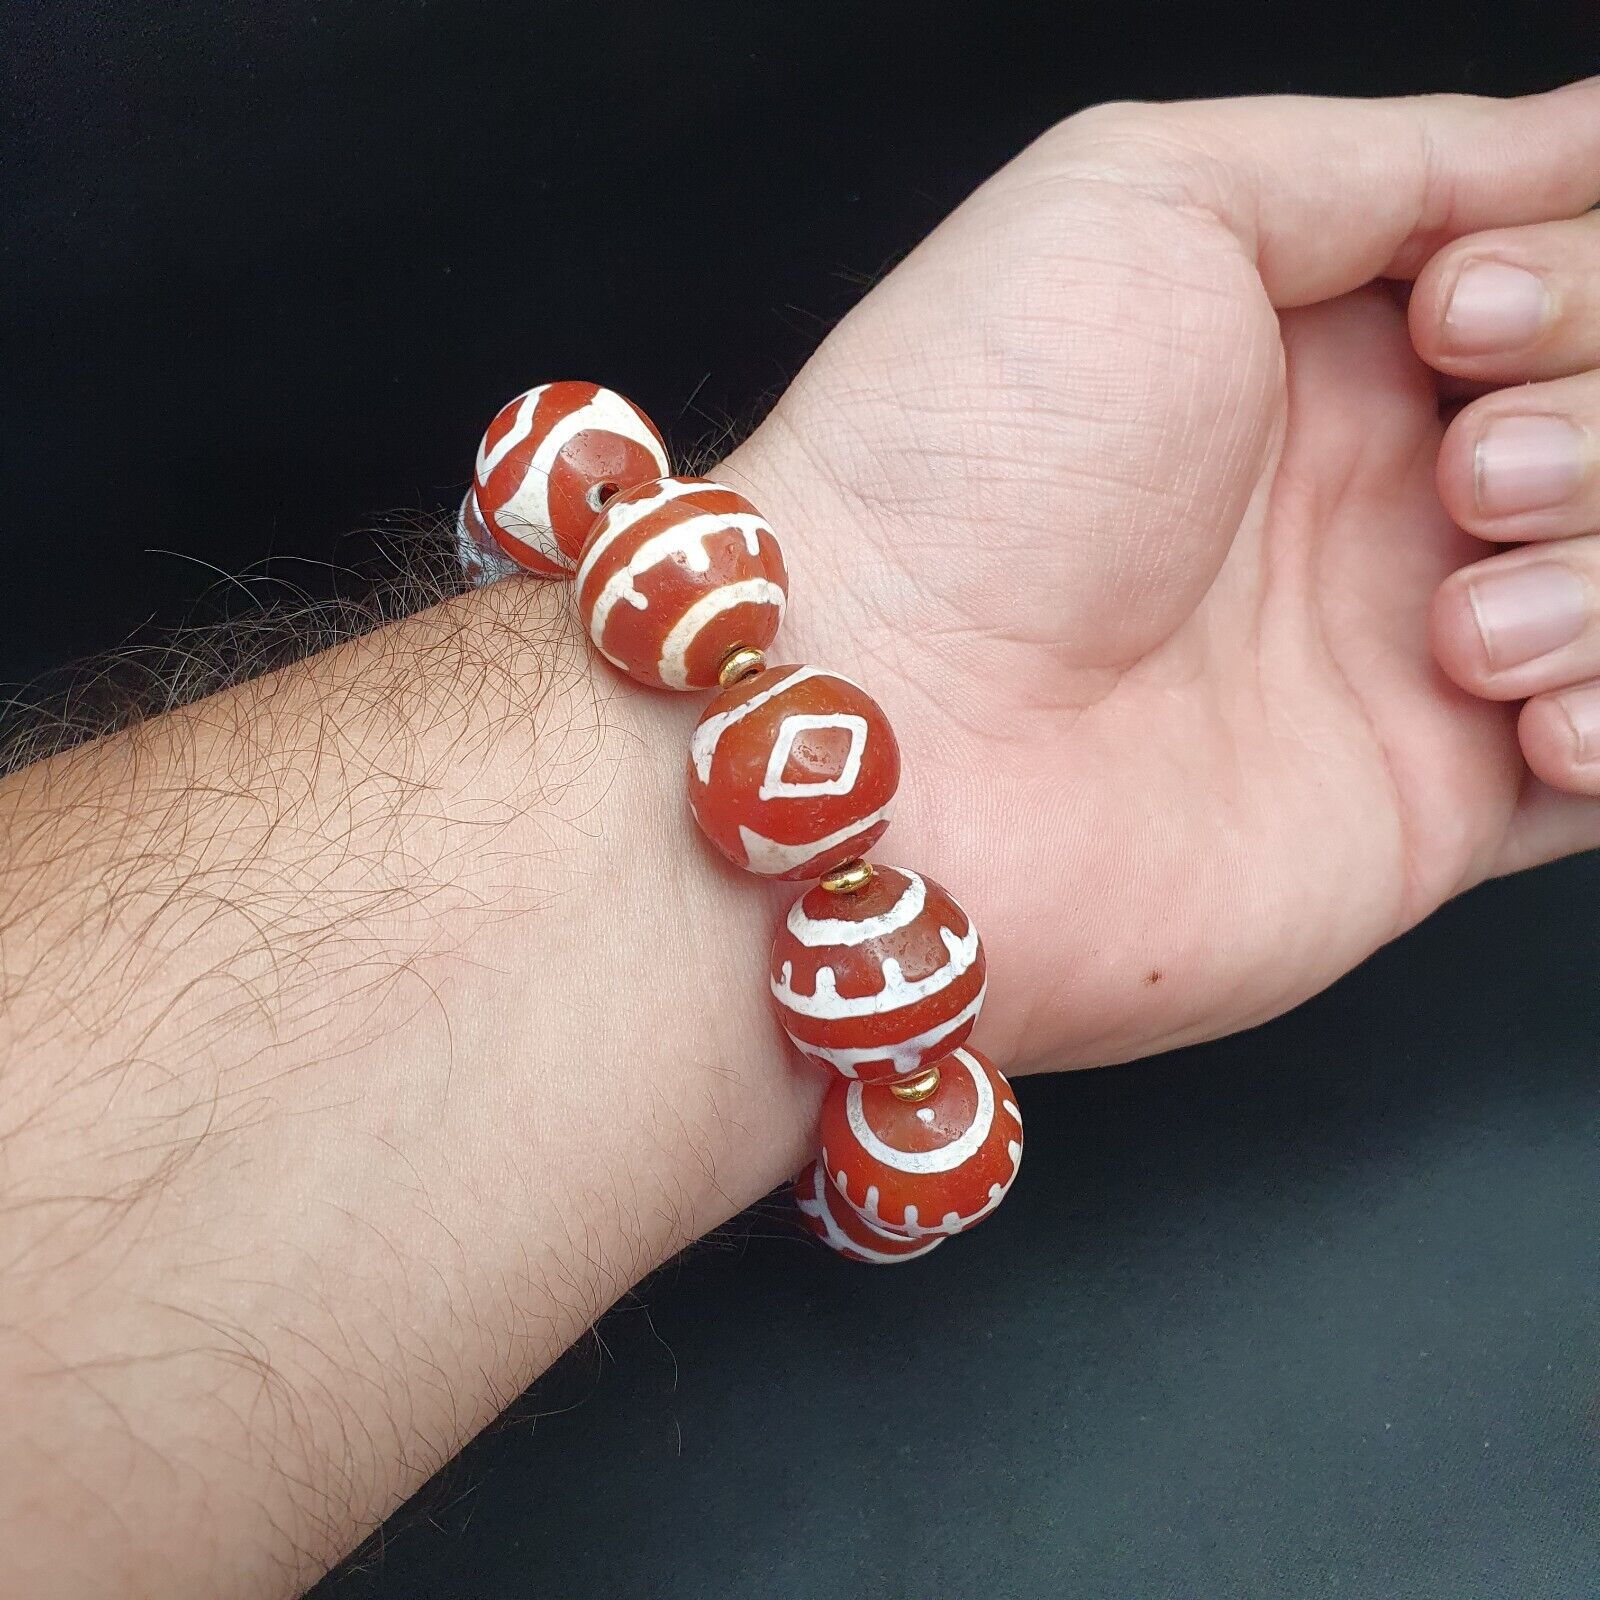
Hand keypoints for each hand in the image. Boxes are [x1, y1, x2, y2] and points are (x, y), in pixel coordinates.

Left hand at [723, 82, 1599, 1071]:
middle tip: (1453, 468)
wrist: (888, 725)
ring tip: (1452, 621)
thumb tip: (1567, 134)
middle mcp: (1371, 494)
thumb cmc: (963, 462)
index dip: (1567, 272)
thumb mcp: (1138, 201)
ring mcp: (1404, 655)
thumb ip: (1373, 161)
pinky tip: (1512, 708)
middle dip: (1591, 417)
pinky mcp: (1423, 808)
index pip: (1562, 268)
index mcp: (1318, 343)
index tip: (1450, 312)